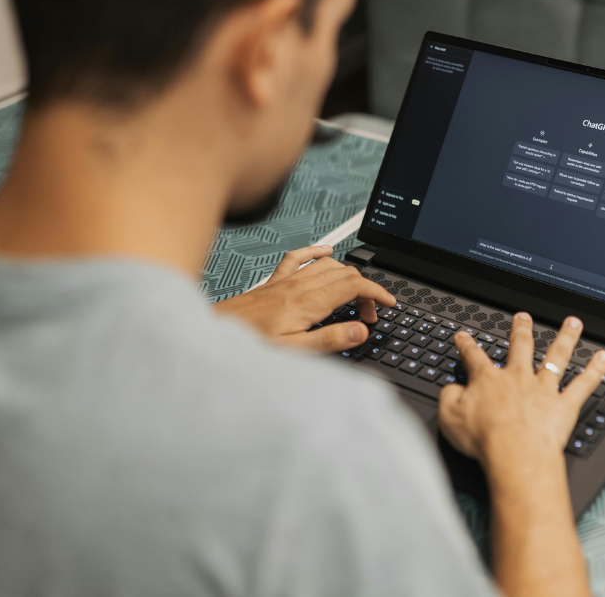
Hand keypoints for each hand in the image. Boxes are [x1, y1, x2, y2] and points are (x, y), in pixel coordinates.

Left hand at [213, 245, 394, 351]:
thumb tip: (360, 331)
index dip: (376, 293)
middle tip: (369, 314)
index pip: (354, 286)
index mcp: (308, 302)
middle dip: (366, 290)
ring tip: (354, 296)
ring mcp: (287, 281)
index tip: (388, 304)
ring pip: (328, 265)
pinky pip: (299, 257)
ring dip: (348, 275)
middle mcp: (299, 286)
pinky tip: (325, 252)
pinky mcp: (275, 282)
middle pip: (346, 274)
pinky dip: (317, 252)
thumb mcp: (295, 351)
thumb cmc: (250, 345)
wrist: (216, 333)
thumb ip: (330, 340)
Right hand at [438, 313, 604, 464]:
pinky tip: (604, 358)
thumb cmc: (484, 439)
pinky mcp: (564, 406)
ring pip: (556, 356)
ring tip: (573, 323)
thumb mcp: (449, 417)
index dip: (467, 345)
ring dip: (565, 338)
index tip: (464, 336)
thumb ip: (449, 397)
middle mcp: (518, 378)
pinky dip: (595, 370)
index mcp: (488, 380)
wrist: (515, 454)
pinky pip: (584, 384)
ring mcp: (543, 390)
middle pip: (521, 347)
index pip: (475, 356)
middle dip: (521, 330)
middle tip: (523, 317)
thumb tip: (452, 389)